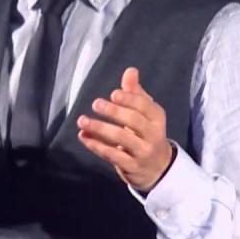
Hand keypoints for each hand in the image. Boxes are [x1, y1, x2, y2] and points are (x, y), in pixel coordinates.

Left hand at [76, 66, 173, 190]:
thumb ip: (135, 93)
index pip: (145, 106)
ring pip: (121, 139)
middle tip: (96, 103)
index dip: (129, 99)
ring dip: (100, 129)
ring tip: (82, 120)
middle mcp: (153, 134)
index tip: (113, 94)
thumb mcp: (144, 113)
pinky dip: (96, 145)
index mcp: (156, 117)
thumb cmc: (146, 133)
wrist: (157, 167)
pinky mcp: (131, 166)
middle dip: (114, 112)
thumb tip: (131, 70)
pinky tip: (83, 136)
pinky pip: (112, 155)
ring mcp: (142, 152)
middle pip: (134, 121)